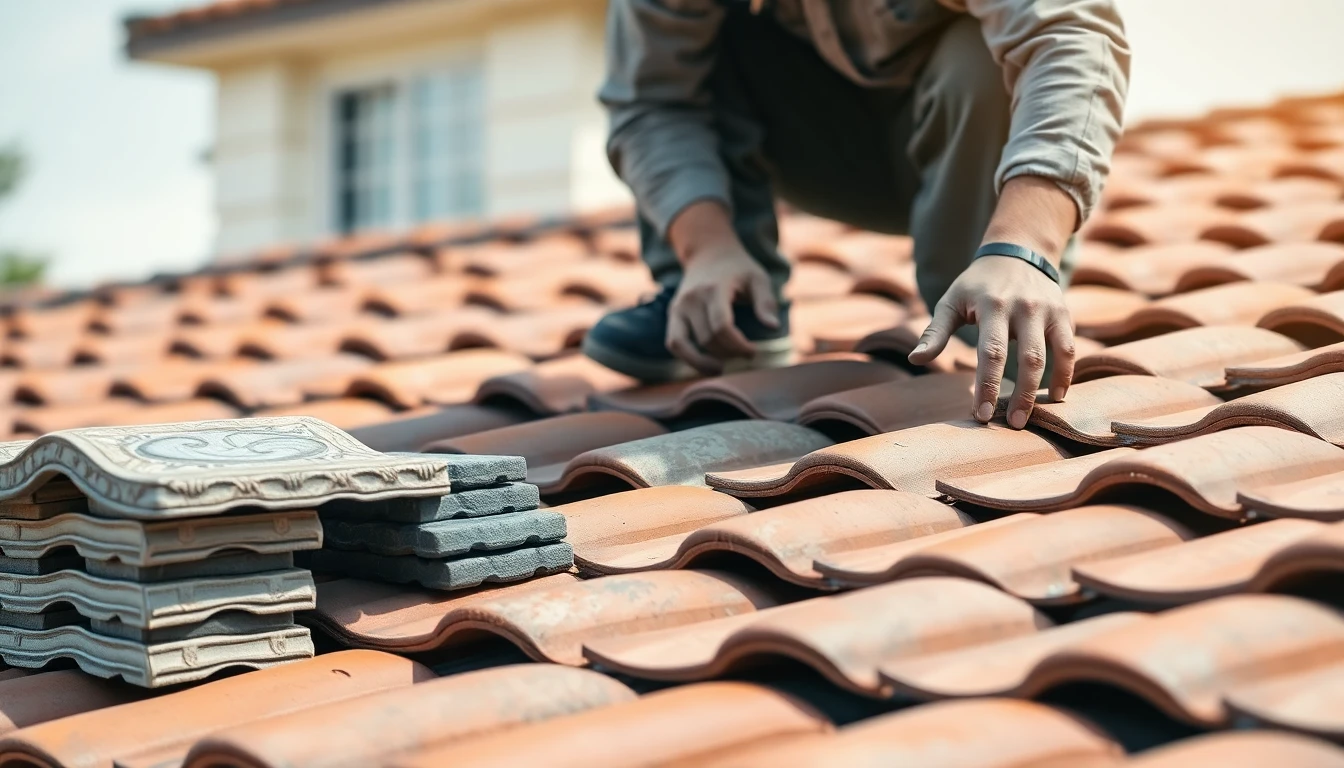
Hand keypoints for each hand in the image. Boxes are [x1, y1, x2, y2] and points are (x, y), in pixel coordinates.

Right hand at [666, 241, 778, 374]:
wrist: (709, 253)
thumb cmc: (739, 269)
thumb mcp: (758, 278)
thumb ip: (766, 302)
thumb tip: (773, 327)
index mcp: (713, 288)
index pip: (722, 326)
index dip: (738, 346)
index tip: (753, 352)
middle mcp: (691, 298)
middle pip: (707, 339)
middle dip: (728, 353)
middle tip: (745, 355)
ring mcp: (678, 306)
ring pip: (684, 345)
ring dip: (704, 363)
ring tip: (721, 369)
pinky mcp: (672, 313)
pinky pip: (673, 343)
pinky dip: (686, 358)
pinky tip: (705, 364)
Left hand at [908, 254, 1074, 428]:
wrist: (1017, 252)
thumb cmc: (977, 285)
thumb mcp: (951, 301)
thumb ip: (934, 332)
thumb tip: (914, 361)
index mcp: (991, 305)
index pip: (991, 352)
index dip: (987, 385)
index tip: (980, 415)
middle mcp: (1023, 307)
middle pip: (1027, 358)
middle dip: (1020, 395)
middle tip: (1011, 425)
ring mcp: (1047, 310)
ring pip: (1052, 355)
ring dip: (1043, 389)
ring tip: (1030, 417)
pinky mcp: (1063, 314)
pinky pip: (1069, 348)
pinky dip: (1066, 373)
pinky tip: (1056, 396)